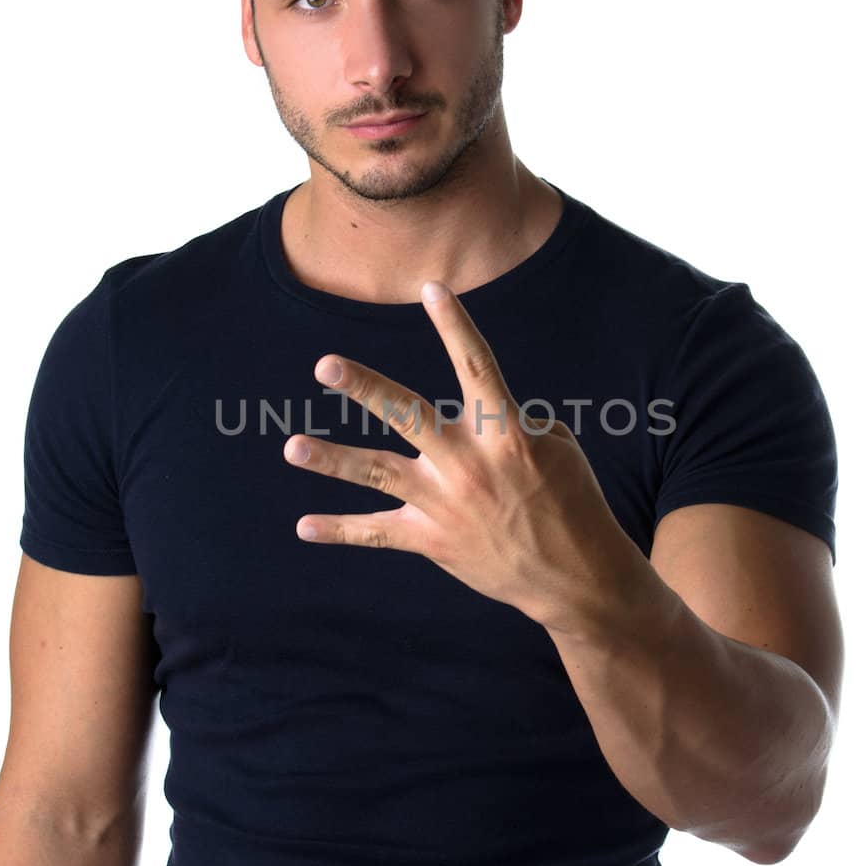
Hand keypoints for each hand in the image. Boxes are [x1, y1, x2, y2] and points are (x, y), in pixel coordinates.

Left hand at [282, 280, 639, 633]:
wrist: (575, 577)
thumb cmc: (571, 499)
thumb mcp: (553, 447)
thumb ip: (506, 422)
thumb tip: (472, 412)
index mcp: (505, 433)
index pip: (477, 366)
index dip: (455, 325)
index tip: (432, 288)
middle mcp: (469, 464)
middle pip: (408, 415)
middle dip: (366, 388)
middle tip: (325, 366)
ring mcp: (446, 503)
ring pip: (378, 474)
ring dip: (332, 460)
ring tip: (292, 448)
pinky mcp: (433, 540)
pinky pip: (378, 533)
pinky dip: (340, 531)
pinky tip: (303, 526)